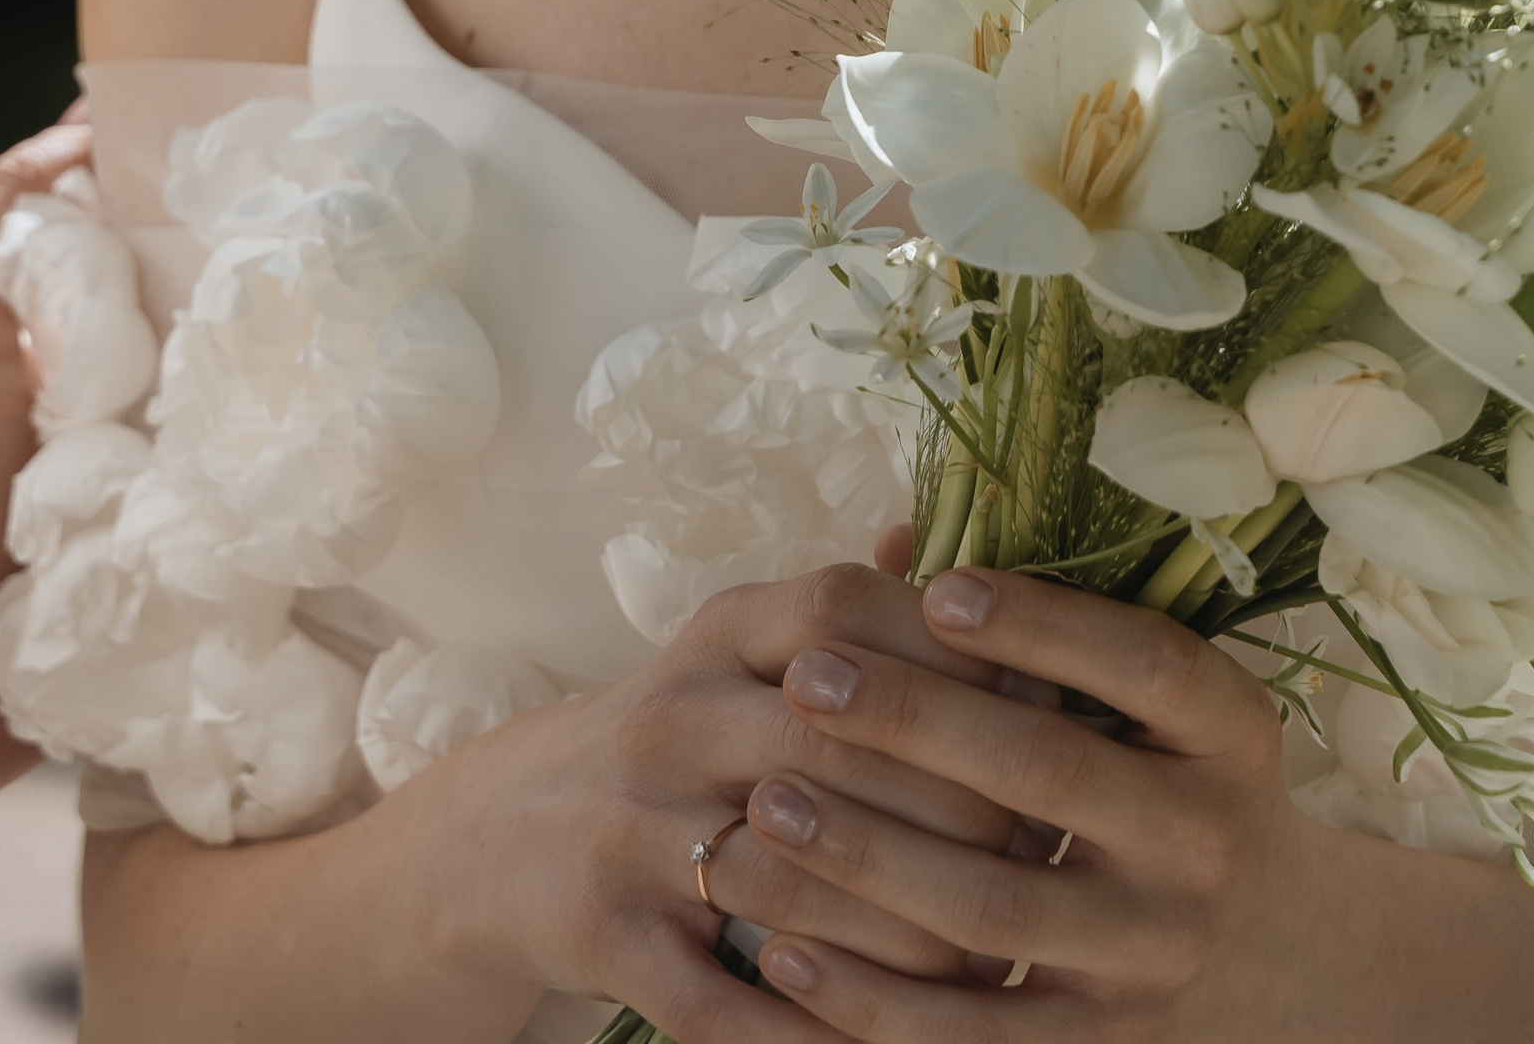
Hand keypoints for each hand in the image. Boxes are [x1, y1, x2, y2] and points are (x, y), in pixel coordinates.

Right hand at [414, 565, 1042, 1042]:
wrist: (484, 845)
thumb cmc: (660, 746)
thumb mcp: (728, 655)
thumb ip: (831, 614)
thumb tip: (936, 540)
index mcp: (716, 636)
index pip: (845, 611)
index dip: (953, 652)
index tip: (1043, 704)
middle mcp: (675, 717)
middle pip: (838, 741)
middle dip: (958, 801)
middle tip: (1048, 850)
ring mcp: (633, 829)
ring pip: (798, 878)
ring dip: (908, 933)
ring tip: (997, 965)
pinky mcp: (606, 936)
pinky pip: (726, 1004)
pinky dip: (812, 1038)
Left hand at [724, 566, 1301, 1037]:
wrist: (1277, 956)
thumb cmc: (1175, 783)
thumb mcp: (1166, 703)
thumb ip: (1052, 629)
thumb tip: (896, 543)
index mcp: (1230, 733)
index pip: (1146, 662)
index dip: (1043, 624)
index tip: (936, 592)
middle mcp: (1206, 842)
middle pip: (1050, 774)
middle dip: (913, 721)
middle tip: (803, 678)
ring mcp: (1154, 956)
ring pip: (994, 909)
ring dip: (867, 856)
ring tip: (768, 805)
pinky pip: (972, 1036)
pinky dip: (872, 999)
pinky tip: (786, 952)